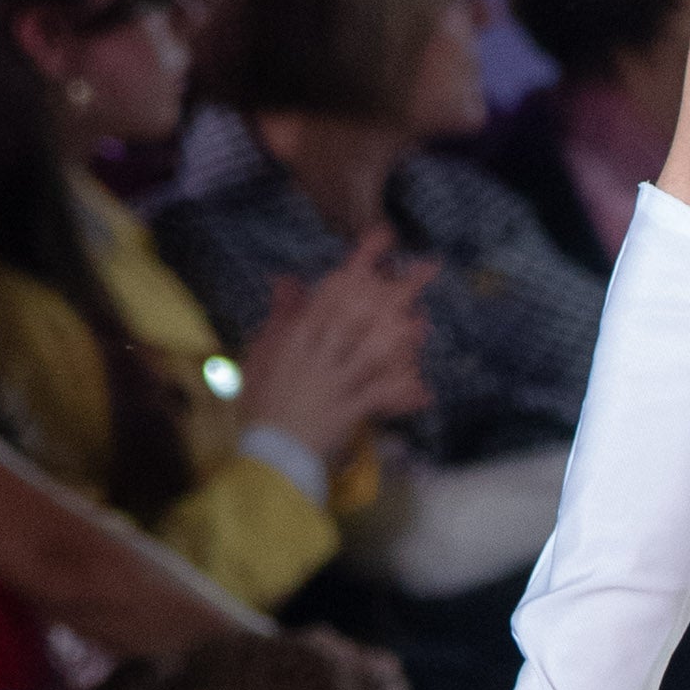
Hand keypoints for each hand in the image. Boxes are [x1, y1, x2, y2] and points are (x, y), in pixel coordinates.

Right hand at [240, 235, 425, 463]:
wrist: (268, 449)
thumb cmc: (263, 401)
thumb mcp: (263, 352)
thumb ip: (281, 315)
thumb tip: (287, 279)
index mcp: (297, 336)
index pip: (331, 293)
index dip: (360, 265)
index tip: (383, 239)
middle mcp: (318, 354)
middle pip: (358, 316)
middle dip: (393, 293)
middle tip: (426, 270)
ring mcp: (335, 382)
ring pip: (370, 354)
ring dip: (400, 339)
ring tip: (423, 323)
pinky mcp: (347, 411)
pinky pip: (377, 398)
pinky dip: (400, 394)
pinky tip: (423, 388)